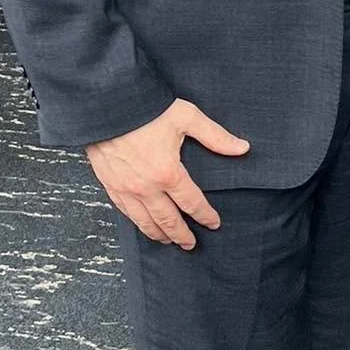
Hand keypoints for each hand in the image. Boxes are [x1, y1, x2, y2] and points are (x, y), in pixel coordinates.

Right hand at [87, 100, 248, 248]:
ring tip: (169, 242)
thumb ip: (215, 136)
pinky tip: (143, 225)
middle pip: (168, 220)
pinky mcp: (110, 185)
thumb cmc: (147, 109)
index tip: (214, 224)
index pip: (192, 203)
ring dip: (159, 235)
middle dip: (182, 235)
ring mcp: (126, 189)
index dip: (205, 216)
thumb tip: (242, 148)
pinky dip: (137, 223)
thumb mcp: (186, 117)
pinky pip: (125, 212)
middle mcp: (146, 187)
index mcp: (168, 173)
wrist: (107, 104)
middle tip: (191, 244)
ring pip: (145, 222)